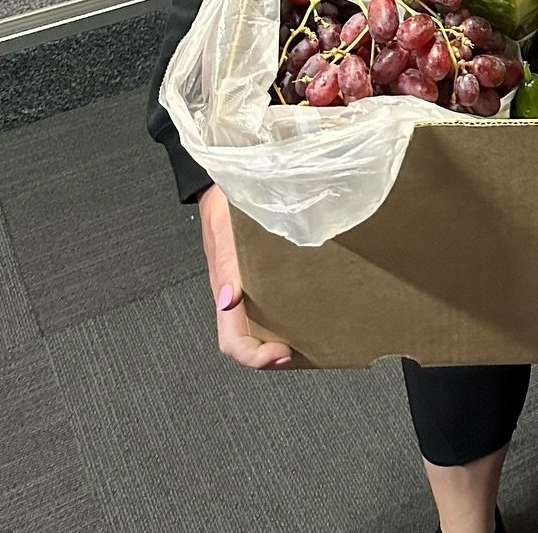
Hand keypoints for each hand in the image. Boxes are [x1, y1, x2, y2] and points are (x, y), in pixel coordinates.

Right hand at [198, 183, 293, 368]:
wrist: (226, 181)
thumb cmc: (224, 203)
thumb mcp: (226, 231)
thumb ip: (227, 264)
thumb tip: (228, 300)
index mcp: (224, 289)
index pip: (233, 340)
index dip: (255, 357)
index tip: (283, 352)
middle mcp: (235, 294)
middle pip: (251, 340)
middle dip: (276, 353)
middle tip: (306, 349)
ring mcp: (247, 285)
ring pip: (263, 324)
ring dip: (284, 334)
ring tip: (313, 333)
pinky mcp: (260, 272)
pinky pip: (273, 301)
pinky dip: (289, 312)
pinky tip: (310, 304)